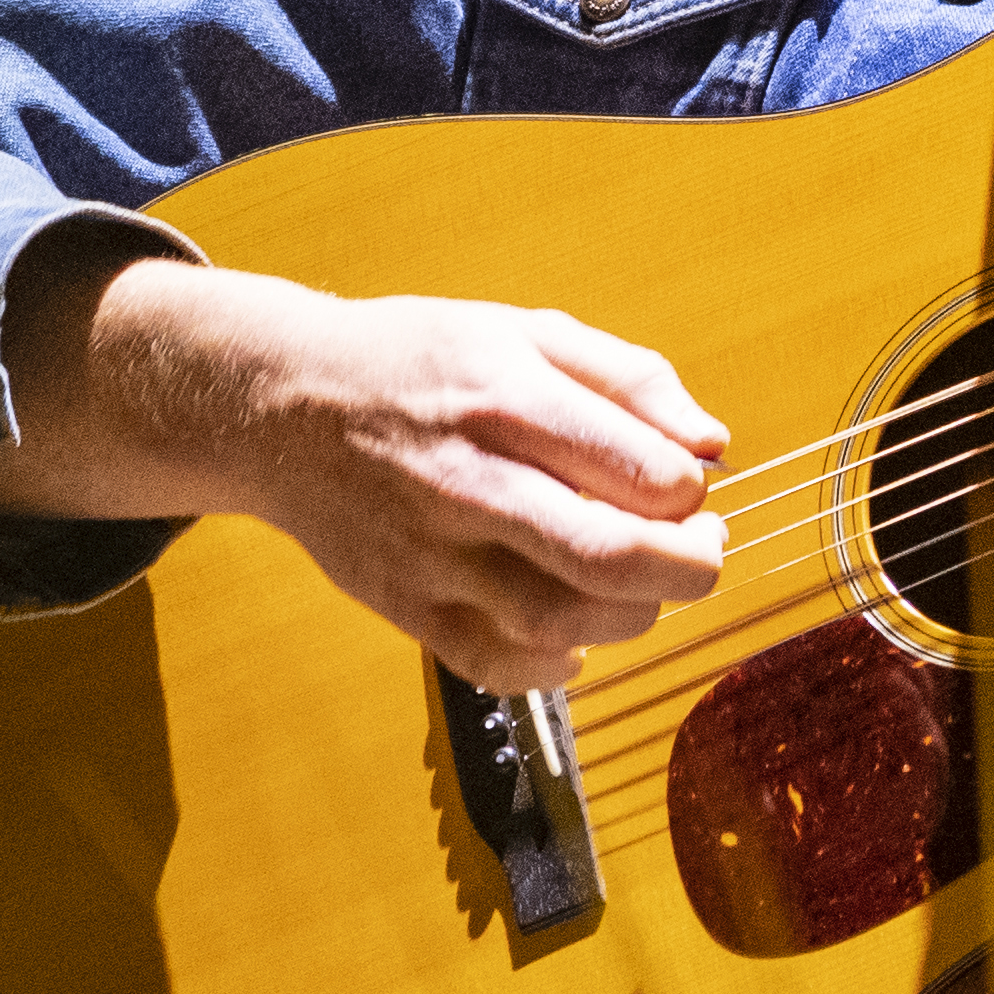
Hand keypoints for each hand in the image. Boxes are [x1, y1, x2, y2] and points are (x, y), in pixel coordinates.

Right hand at [206, 289, 735, 694]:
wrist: (282, 404)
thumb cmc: (418, 360)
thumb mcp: (527, 330)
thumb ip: (630, 380)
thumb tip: (711, 444)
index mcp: (507, 399)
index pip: (635, 468)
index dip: (691, 492)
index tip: (692, 488)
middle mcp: (466, 481)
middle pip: (603, 554)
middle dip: (686, 567)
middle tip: (703, 553)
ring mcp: (428, 553)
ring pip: (554, 619)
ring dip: (630, 616)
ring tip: (641, 584)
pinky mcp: (402, 604)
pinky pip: (492, 663)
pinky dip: (552, 664)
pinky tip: (574, 629)